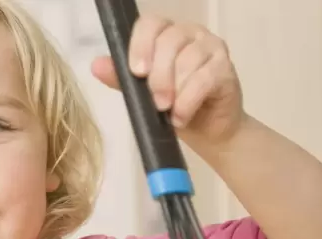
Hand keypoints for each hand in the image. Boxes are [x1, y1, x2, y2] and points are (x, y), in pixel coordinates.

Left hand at [92, 15, 245, 144]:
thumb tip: (96, 65)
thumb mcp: (142, 96)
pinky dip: (189, 101)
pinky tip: (181, 116)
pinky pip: (204, 78)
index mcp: (166, 35)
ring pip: (188, 60)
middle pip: (169, 41)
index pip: (150, 24)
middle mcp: (190, 34)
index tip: (136, 72)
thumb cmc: (174, 108)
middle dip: (159, 76)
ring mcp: (211, 47)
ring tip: (169, 113)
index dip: (141, 44)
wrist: (208, 132)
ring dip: (176, 91)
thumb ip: (122, 79)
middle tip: (156, 103)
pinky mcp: (226, 67)